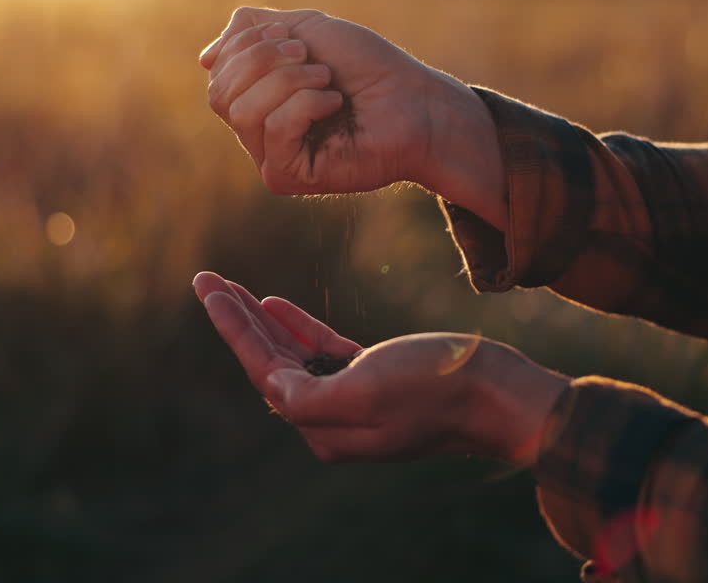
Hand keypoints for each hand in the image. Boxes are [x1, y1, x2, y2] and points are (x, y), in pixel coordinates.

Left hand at [192, 271, 569, 463]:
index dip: (232, 328)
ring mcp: (355, 401)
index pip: (264, 372)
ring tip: (231, 287)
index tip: (207, 287)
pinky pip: (323, 353)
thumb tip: (273, 386)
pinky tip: (275, 304)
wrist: (500, 393)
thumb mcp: (366, 391)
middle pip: (271, 362)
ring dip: (263, 321)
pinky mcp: (376, 380)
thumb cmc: (437, 387)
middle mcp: (333, 421)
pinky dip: (298, 328)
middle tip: (207, 280)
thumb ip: (309, 395)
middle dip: (238, 321)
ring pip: (293, 356)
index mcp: (324, 427)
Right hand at [199, 8, 505, 227]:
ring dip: (288, 82)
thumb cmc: (368, 66)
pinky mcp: (288, 178)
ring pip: (240, 112)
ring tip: (327, 82)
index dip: (249, 44)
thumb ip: (253, 31)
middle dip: (264, 61)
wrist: (415, 100)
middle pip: (220, 93)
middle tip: (313, 59)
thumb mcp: (305, 29)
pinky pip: (272, 131)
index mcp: (257, 96)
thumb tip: (204, 59)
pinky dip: (303, 105)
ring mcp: (271, 156)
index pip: (218, 71)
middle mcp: (258, 130)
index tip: (297, 39)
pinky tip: (334, 105)